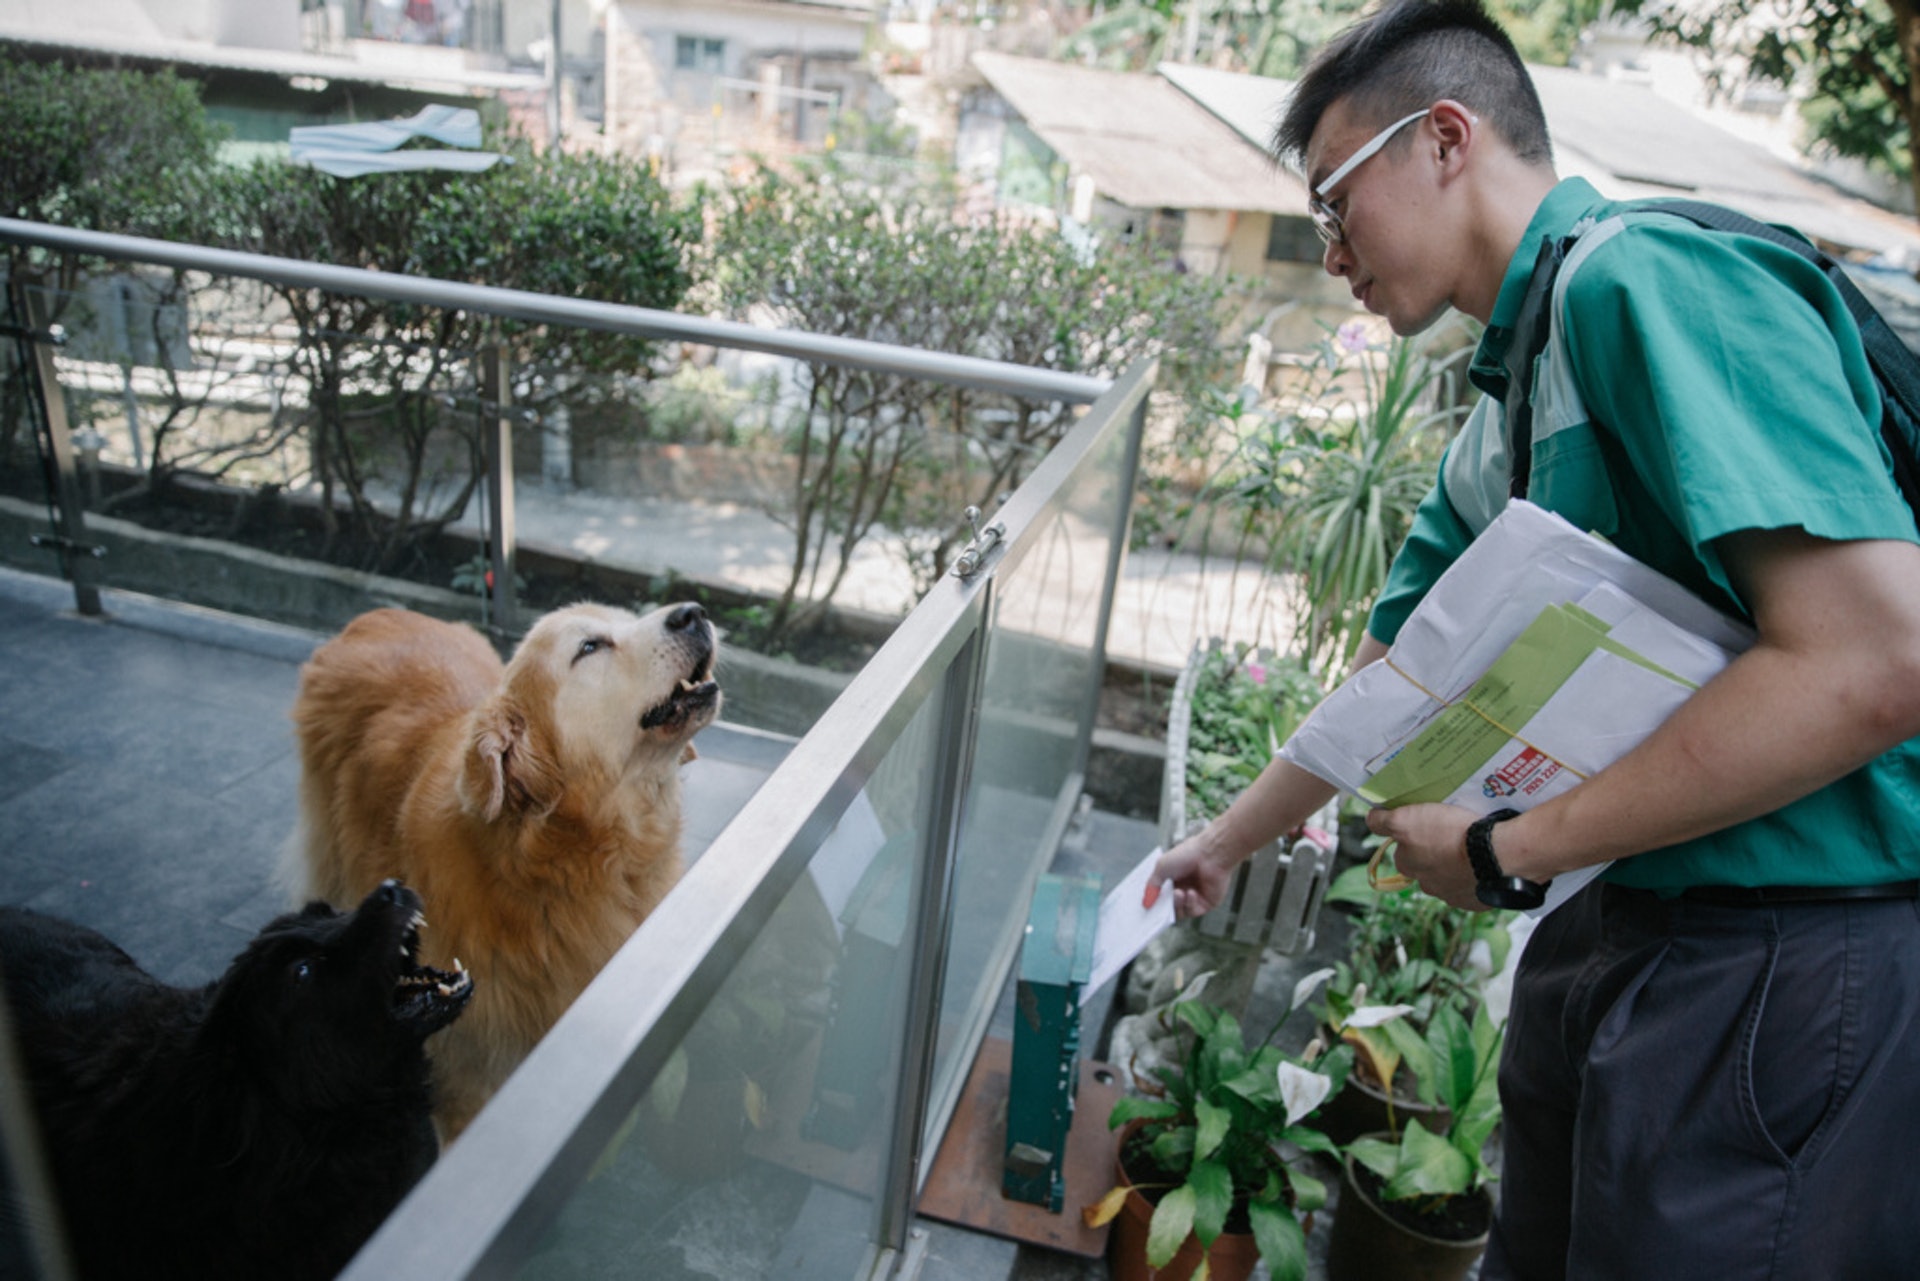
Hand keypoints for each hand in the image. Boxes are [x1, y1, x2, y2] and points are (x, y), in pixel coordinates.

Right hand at [1147, 831, 1237, 919]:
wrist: (1211, 854)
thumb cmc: (1187, 855)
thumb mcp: (1161, 867)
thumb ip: (1152, 886)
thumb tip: (1145, 903)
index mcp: (1172, 880)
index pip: (1159, 896)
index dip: (1152, 901)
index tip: (1144, 906)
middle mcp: (1183, 889)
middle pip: (1168, 907)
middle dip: (1162, 908)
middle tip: (1157, 907)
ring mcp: (1194, 897)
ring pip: (1180, 911)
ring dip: (1177, 904)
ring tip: (1178, 892)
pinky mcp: (1206, 903)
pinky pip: (1193, 911)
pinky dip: (1189, 904)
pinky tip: (1191, 892)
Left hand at [1365, 802, 1483, 910]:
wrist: (1493, 855)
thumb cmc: (1450, 834)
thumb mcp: (1405, 819)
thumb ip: (1382, 821)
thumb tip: (1371, 820)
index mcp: (1407, 864)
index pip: (1401, 850)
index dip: (1411, 835)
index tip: (1425, 826)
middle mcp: (1425, 883)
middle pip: (1425, 865)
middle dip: (1433, 852)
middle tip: (1449, 834)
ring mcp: (1450, 894)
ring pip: (1447, 877)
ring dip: (1453, 865)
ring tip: (1469, 849)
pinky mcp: (1472, 900)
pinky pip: (1469, 887)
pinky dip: (1472, 877)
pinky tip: (1480, 863)